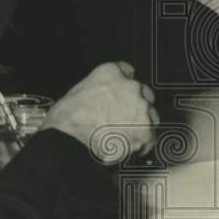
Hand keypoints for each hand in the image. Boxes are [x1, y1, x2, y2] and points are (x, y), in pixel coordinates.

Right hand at [43, 62, 158, 162]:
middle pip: (144, 94)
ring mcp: (140, 109)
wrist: (69, 139)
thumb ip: (99, 90)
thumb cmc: (68, 118)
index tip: (122, 94)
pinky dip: (142, 143)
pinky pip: (150, 138)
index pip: (127, 71)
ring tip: (124, 136)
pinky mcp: (145, 131)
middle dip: (136, 105)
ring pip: (150, 116)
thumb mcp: (79, 91)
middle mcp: (130, 86)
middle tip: (122, 118)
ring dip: (141, 124)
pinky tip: (128, 147)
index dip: (124, 86)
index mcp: (111, 72)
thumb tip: (103, 99)